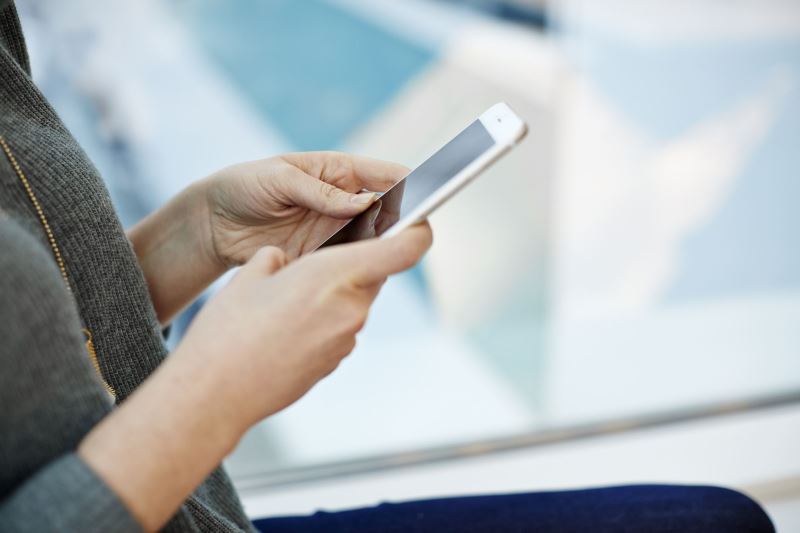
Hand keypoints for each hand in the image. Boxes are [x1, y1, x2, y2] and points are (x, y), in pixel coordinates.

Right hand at [175, 222, 431, 427]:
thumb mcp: (252, 272)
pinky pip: (339, 327)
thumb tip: (286, 262)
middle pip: (374, 273)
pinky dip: (322, 318)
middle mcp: (351, 308)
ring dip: (332, 292)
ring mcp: (346, 339)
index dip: (418, 229)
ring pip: (353, 300)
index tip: (420, 218)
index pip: (404, 248)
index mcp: (336, 275)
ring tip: (286, 300)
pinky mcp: (334, 362)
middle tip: (317, 259)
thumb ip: (280, 258)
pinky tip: (286, 326)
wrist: (216, 393)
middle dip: (353, 261)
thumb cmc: (229, 331)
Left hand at [204, 151, 406, 265]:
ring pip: (374, 243)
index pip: (388, 176)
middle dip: (403, 223)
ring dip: (383, 249)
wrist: (212, 224)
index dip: (412, 185)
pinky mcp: (322, 258)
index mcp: (340, 172)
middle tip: (409, 235)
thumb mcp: (279, 179)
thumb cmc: (244, 186)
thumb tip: (364, 203)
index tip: (425, 198)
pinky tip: (361, 273)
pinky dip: (359, 270)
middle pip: (390, 213)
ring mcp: (336, 232)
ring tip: (387, 256)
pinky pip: (350, 264)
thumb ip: (320, 192)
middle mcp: (345, 202)